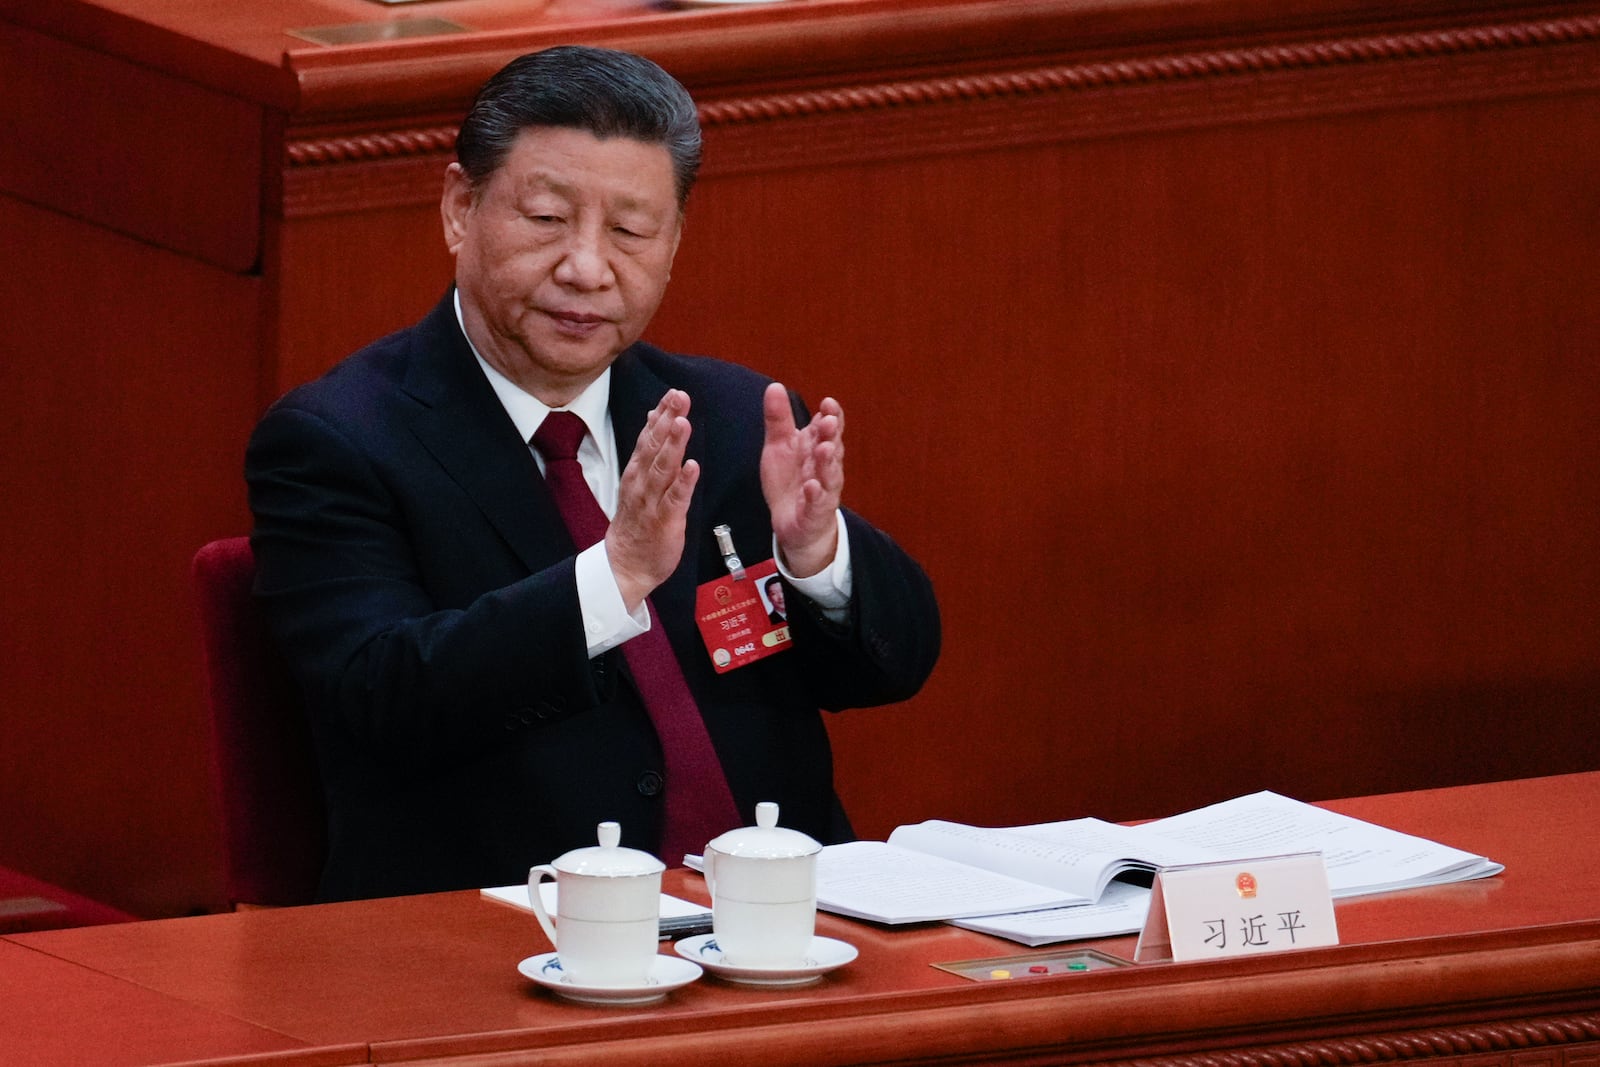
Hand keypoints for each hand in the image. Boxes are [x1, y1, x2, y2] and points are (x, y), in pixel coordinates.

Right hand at [607, 389, 699, 609]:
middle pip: (655, 446)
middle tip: (680, 397)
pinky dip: (683, 482)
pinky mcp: (665, 521)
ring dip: (673, 445)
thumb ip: (649, 449)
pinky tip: (692, 466)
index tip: (673, 393)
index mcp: (638, 471)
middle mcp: (642, 482)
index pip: (649, 437)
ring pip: (663, 469)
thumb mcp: (640, 480)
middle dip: (667, 420)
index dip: (661, 414)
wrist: (625, 564)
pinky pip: (675, 499)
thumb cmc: (638, 521)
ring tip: (683, 423)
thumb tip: (656, 417)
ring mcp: (652, 501)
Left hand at [761, 382, 842, 577]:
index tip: (828, 402)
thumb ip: (778, 419)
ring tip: (824, 448)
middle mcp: (824, 466)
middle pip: (831, 447)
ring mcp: (822, 489)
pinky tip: (811, 486)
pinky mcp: (815, 511)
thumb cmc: (790, 481)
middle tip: (828, 421)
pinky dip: (815, 494)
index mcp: (816, 446)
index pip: (828, 427)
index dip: (832, 415)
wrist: (792, 523)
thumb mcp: (779, 446)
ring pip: (829, 474)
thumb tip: (774, 386)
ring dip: (827, 461)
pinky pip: (817, 503)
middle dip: (831, 434)